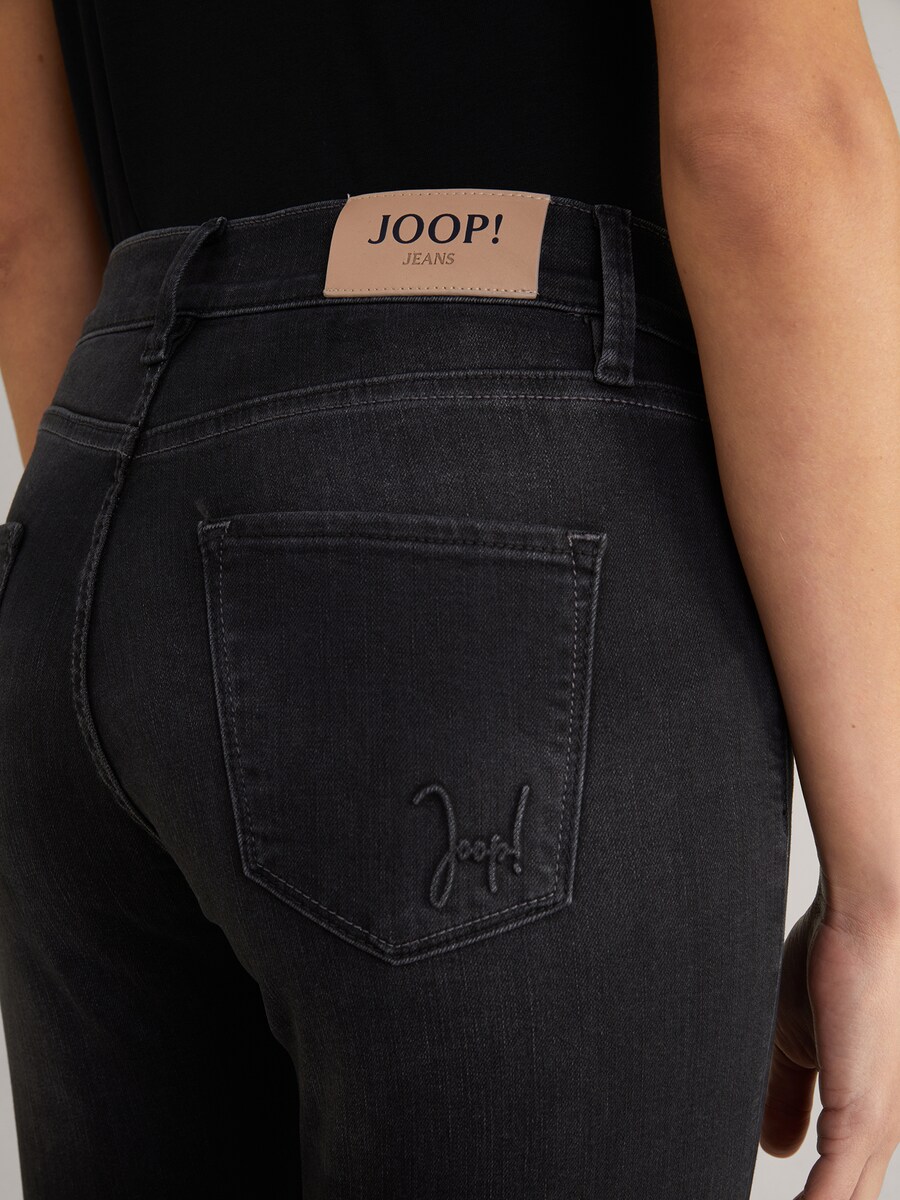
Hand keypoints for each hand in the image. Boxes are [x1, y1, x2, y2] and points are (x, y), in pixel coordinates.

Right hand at [760, 890, 899, 1197]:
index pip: (837, 1192)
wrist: (868, 920)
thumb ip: (784, 1095)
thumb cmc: (837, 963)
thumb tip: (774, 1147)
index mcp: (865, 1120)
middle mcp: (878, 1135)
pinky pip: (829, 1199)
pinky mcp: (863, 1122)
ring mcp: (875, 1133)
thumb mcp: (795, 1041)